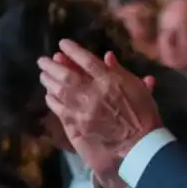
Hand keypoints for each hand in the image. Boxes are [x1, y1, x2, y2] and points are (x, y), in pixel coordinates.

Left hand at [39, 41, 161, 182]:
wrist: (139, 144)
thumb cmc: (143, 114)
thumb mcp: (137, 88)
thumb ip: (120, 71)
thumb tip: (107, 56)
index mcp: (110, 82)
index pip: (87, 61)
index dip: (73, 50)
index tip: (63, 44)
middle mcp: (92, 93)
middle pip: (66, 75)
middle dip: (52, 65)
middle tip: (43, 60)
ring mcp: (82, 110)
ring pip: (58, 90)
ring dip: (49, 80)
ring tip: (44, 74)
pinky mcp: (76, 124)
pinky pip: (58, 108)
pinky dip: (52, 99)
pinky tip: (49, 94)